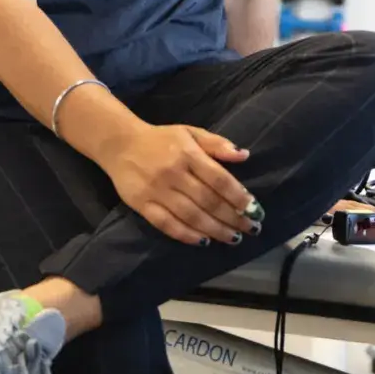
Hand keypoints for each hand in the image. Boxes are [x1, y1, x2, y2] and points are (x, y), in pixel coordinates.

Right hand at [100, 123, 257, 246]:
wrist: (119, 143)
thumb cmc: (161, 139)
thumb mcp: (190, 132)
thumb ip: (217, 144)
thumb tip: (244, 155)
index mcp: (188, 154)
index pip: (219, 179)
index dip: (238, 196)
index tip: (254, 209)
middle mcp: (174, 173)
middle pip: (208, 201)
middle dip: (233, 217)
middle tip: (251, 228)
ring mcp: (156, 191)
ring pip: (191, 216)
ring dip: (215, 229)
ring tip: (233, 238)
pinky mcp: (141, 205)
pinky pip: (166, 224)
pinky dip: (186, 235)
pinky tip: (203, 241)